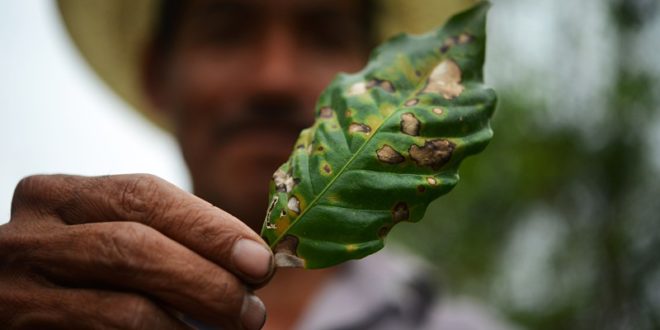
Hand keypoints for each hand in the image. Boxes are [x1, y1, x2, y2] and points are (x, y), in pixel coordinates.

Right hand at [0, 174, 272, 328]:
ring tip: (234, 328)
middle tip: (252, 308)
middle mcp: (28, 238)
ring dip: (192, 323)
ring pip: (124, 308)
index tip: (260, 260)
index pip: (144, 196)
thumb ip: (167, 240)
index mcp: (59, 197)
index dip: (210, 227)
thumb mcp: (112, 241)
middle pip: (134, 247)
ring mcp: (15, 293)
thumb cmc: (82, 276)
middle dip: (207, 278)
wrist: (22, 316)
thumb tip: (250, 261)